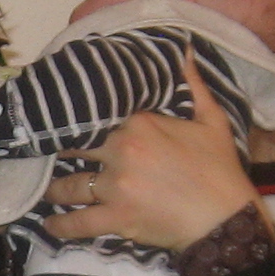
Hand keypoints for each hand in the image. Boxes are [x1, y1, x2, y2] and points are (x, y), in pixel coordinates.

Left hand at [39, 56, 261, 252]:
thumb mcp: (213, 121)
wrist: (225, 219)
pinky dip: (61, 225)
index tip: (65, 122)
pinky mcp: (116, 218)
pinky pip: (78, 221)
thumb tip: (185, 50)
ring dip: (56, 189)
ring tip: (48, 191)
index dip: (80, 122)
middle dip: (62, 152)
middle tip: (49, 156)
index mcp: (140, 122)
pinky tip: (50, 224)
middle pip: (76, 147)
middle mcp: (122, 149)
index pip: (97, 116)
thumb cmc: (220, 170)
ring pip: (70, 185)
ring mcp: (116, 185)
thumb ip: (195, 84)